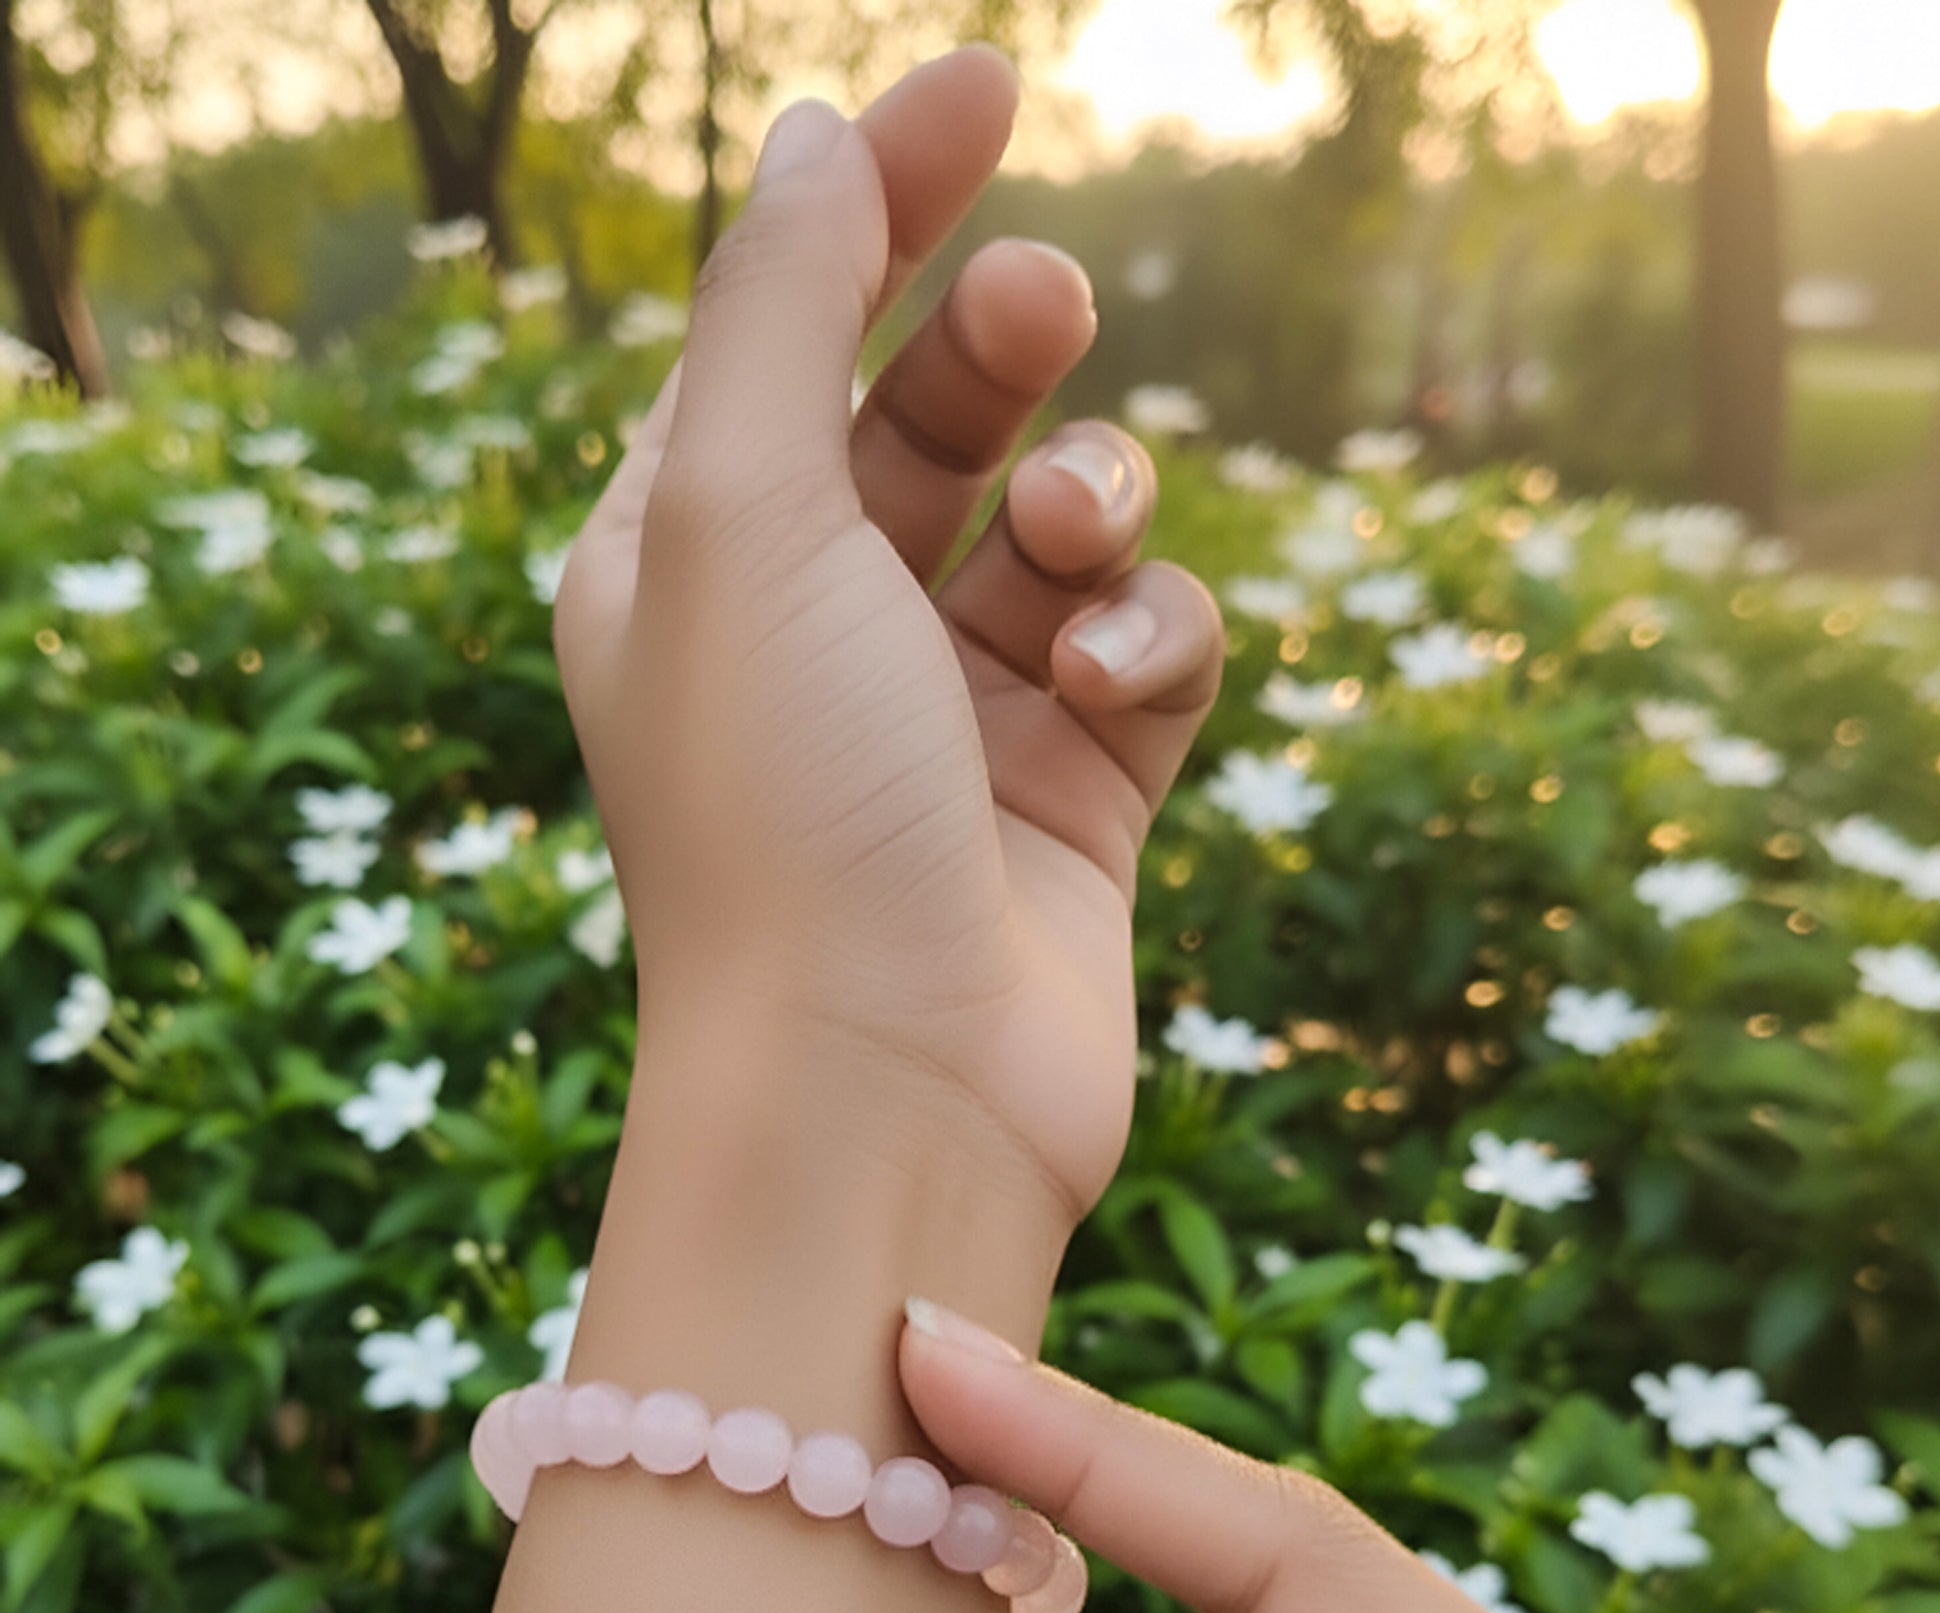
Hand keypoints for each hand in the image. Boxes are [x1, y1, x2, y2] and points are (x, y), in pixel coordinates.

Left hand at [554, 50, 1224, 1233]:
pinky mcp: (1079, 788)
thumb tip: (814, 137)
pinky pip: (1149, 643)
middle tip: (1039, 301)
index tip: (988, 85)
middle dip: (999, 341)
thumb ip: (776, 307)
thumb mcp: (739, 517)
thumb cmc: (781, 806)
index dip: (879, 196)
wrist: (886, 1090)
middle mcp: (822, 625)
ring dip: (1090, 502)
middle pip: (938, 407)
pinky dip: (1145, 639)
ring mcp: (958, 710)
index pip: (789, 324)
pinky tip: (1102, 692)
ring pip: (1070, 520)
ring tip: (1069, 553)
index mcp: (695, 553)